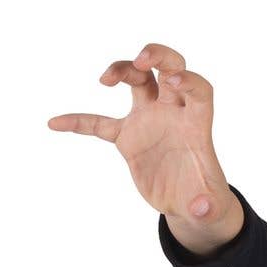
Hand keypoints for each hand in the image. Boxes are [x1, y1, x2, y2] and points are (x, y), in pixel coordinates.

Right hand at [47, 42, 242, 239]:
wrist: (187, 203)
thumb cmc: (204, 200)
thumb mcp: (210, 208)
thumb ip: (209, 208)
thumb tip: (201, 210)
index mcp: (196, 125)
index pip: (199, 90)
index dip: (190, 80)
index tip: (175, 80)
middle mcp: (173, 113)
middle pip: (169, 69)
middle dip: (157, 56)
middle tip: (139, 59)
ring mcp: (149, 120)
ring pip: (137, 79)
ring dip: (122, 70)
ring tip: (104, 81)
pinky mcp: (128, 136)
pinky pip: (98, 123)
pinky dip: (78, 122)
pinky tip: (56, 123)